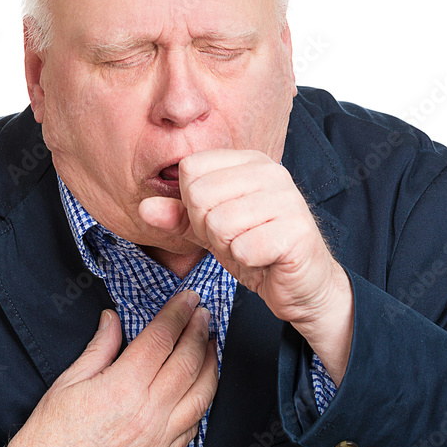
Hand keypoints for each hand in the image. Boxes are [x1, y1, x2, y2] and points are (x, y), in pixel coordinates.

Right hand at [2, 289, 217, 446]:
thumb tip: (113, 319)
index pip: (161, 339)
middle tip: (203, 314)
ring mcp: (159, 439)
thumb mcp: (68, 380)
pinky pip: (195, 426)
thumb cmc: (50, 434)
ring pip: (202, 395)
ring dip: (211, 365)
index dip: (178, 314)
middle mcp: (147, 413)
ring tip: (210, 345)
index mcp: (122, 388)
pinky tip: (201, 386)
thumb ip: (99, 347)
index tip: (188, 298)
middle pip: (188, 362)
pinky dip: (203, 401)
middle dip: (200, 332)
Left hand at [138, 149, 352, 383]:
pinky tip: (264, 259)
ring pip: (219, 222)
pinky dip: (247, 261)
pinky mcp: (297, 230)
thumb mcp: (209, 231)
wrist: (302, 286)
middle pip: (200, 195)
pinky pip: (244, 247)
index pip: (191, 169)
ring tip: (250, 248)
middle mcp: (271, 172)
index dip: (192, 205)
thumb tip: (144, 208)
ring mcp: (287, 199)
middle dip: (208, 229)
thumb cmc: (257, 251)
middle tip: (235, 239)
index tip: (217, 220)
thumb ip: (177, 217)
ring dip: (228, 247)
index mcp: (248, 161)